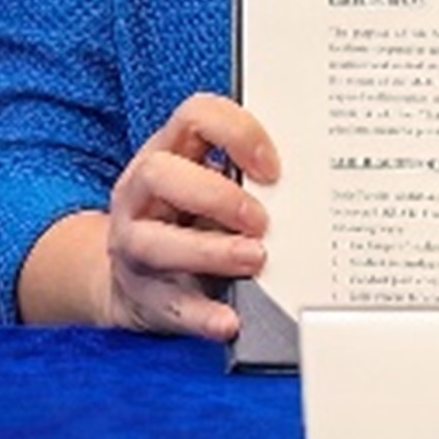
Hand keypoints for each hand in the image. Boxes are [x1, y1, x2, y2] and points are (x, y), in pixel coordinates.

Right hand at [96, 93, 280, 342]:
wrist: (131, 280)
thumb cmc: (186, 224)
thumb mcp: (206, 189)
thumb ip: (243, 181)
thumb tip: (307, 189)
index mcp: (166, 154)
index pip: (194, 116)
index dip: (236, 133)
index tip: (272, 168)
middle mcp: (141, 194)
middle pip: (159, 173)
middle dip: (216, 195)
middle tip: (261, 222)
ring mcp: (133, 245)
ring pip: (152, 242)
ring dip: (209, 251)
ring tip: (254, 260)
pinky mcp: (142, 295)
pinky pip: (169, 305)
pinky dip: (201, 314)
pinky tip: (229, 321)